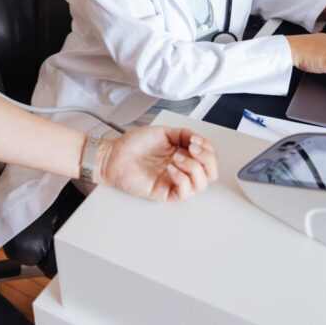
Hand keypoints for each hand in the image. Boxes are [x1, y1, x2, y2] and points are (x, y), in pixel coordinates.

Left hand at [96, 127, 218, 201]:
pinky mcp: (166, 193)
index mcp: (185, 155)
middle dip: (207, 159)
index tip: (196, 140)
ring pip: (201, 184)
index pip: (210, 157)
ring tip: (176, 158)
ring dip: (193, 167)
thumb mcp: (164, 132)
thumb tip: (199, 140)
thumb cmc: (134, 145)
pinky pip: (185, 192)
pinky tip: (170, 168)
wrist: (114, 155)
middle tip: (193, 149)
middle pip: (212, 174)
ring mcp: (175, 182)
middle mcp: (183, 170)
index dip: (209, 148)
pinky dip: (181, 178)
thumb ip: (184, 134)